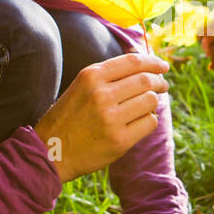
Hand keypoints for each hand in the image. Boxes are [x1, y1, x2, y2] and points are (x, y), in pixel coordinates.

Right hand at [34, 52, 168, 183]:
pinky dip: (150, 120)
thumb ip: (108, 75)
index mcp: (91, 76)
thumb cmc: (69, 117)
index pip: (133, 62)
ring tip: (147, 106)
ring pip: (151, 101)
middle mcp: (102, 94)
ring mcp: (111, 118)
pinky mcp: (120, 140)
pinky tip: (140, 122)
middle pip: (146, 80)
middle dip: (159, 82)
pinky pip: (150, 123)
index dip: (153, 62)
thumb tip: (144, 64)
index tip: (163, 66)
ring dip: (153, 102)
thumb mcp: (81, 87)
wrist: (50, 151)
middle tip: (163, 85)